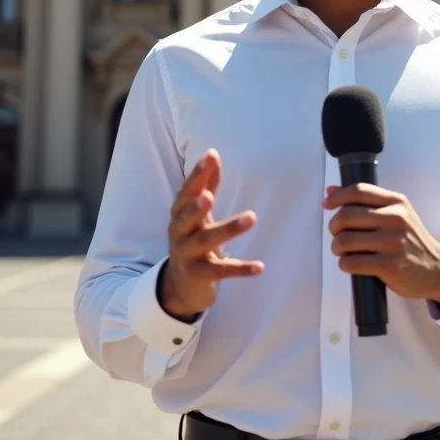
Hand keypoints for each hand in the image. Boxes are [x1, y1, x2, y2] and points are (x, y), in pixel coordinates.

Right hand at [158, 149, 263, 320]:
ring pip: (206, 241)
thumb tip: (212, 153)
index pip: (187, 192)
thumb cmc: (192, 240)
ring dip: (228, 229)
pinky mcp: (199, 276)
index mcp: (180, 215)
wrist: (180, 286)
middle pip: (188, 217)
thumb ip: (205, 185)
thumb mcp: (197, 214)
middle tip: (209, 195)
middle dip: (198, 206)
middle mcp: (179, 233)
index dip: (197, 175)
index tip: (211, 156)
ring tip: (251, 217)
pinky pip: (221, 271)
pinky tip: (260, 266)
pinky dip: (240, 268)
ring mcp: (187, 256)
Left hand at [322, 183, 439, 304]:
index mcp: (397, 202)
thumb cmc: (410, 241)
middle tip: (337, 234)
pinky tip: (351, 264)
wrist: (436, 270)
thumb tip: (331, 191)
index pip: (358, 191)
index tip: (326, 205)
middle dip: (334, 227)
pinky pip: (352, 263)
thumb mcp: (397, 214)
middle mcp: (397, 219)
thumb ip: (367, 202)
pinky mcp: (391, 266)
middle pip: (346, 215)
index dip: (337, 197)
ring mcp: (394, 243)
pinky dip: (345, 264)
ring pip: (345, 240)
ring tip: (343, 251)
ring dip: (337, 247)